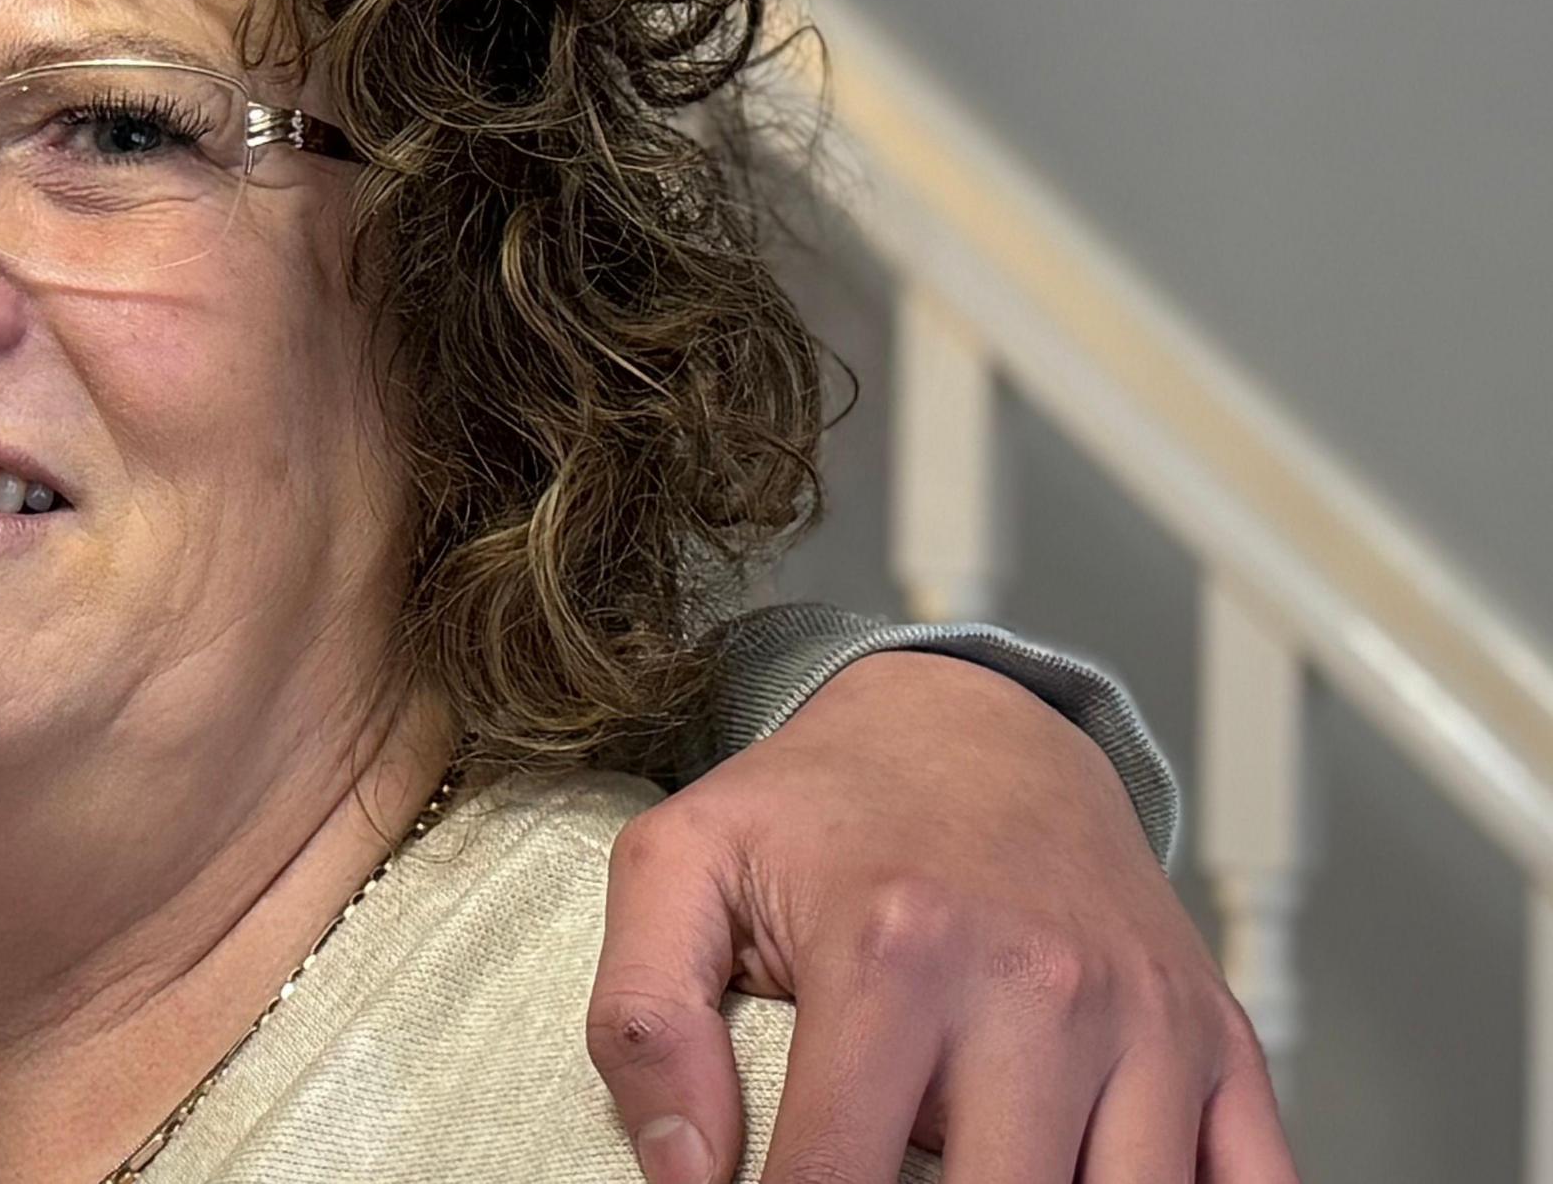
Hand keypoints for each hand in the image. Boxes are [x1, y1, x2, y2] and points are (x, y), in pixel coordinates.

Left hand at [586, 649, 1295, 1182]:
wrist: (973, 724)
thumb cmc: (820, 810)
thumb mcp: (680, 867)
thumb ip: (643, 1020)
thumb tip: (680, 1171)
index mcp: (895, 952)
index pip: (834, 1181)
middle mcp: (1040, 990)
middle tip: (881, 1180)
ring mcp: (1146, 1022)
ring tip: (961, 1171)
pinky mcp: (1218, 1042)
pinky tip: (1092, 1178)